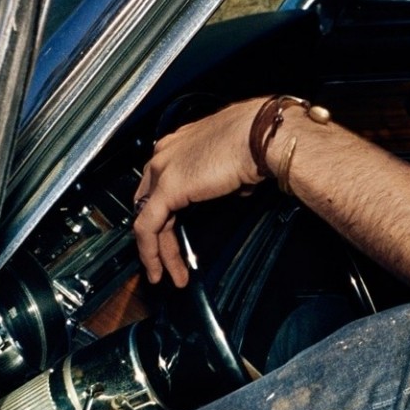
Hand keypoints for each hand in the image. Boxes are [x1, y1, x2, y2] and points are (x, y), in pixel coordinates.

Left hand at [133, 98, 266, 285]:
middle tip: (167, 262)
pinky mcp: (167, 188)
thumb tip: (235, 189)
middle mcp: (165, 154)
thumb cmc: (258, 139)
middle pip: (150, 204)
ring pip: (148, 219)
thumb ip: (226, 178)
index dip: (163, 213)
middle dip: (158, 237)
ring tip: (168, 276)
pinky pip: (148, 227)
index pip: (159, 184)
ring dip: (157, 252)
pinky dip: (151, 251)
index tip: (173, 235)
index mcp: (180, 144)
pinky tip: (159, 268)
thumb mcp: (235, 162)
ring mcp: (163, 169)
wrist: (261, 134)